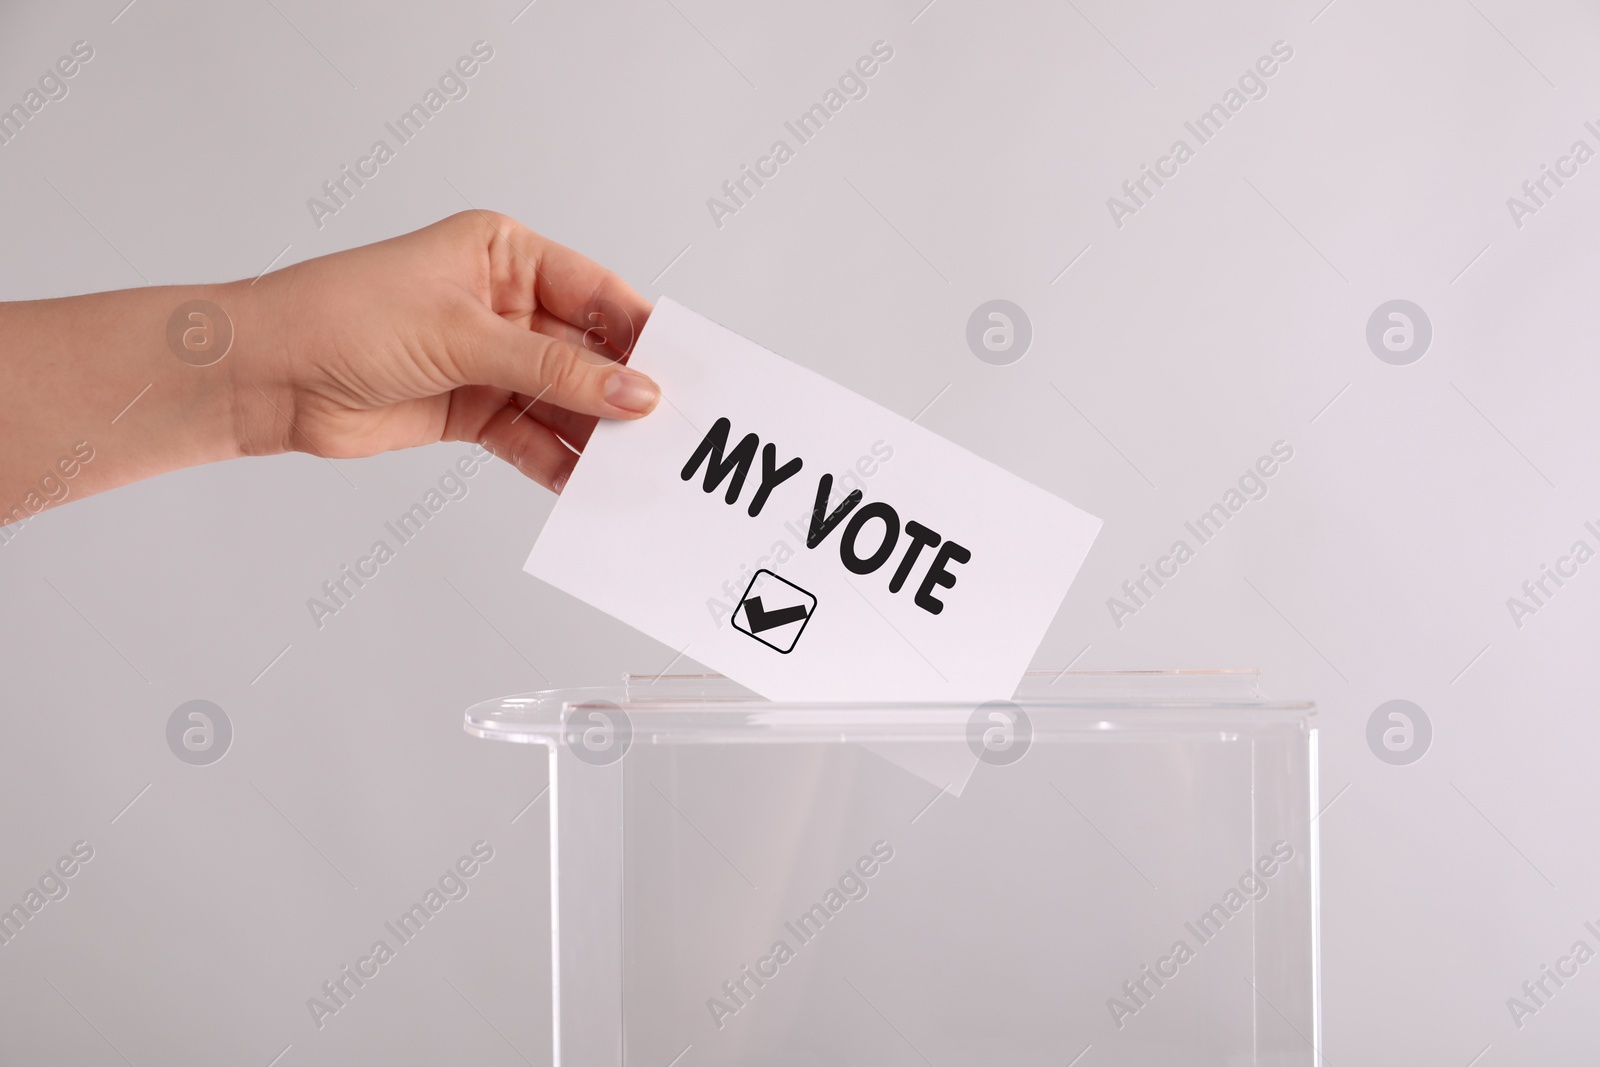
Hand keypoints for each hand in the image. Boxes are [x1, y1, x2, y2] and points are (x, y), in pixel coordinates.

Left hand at [233, 211, 658, 490]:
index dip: (640, 333)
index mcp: (506, 255)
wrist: (267, 375)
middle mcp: (505, 305)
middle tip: (668, 430)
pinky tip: (583, 484)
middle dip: (622, 392)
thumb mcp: (463, 336)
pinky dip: (556, 461)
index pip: (597, 294)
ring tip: (635, 468)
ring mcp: (489, 360)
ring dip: (594, 434)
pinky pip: (531, 437)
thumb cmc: (345, 317)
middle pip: (586, 354)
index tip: (682, 371)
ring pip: (563, 401)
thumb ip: (552, 370)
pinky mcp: (472, 410)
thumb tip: (632, 391)